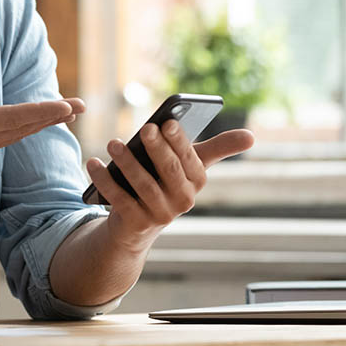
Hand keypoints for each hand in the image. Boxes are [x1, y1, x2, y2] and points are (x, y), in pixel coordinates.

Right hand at [0, 65, 84, 180]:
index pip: (11, 117)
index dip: (41, 111)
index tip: (66, 106)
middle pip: (22, 128)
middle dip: (53, 116)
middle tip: (83, 105)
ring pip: (16, 135)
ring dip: (42, 123)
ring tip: (67, 112)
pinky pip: (5, 139)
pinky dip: (25, 129)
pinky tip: (32, 123)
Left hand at [86, 124, 254, 252]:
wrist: (137, 224)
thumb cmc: (165, 181)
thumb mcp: (189, 163)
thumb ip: (217, 148)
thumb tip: (252, 137)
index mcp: (196, 181)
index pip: (190, 160)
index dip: (179, 142)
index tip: (167, 122)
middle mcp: (183, 200)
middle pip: (169, 172)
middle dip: (157, 149)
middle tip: (145, 128)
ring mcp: (160, 215)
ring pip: (143, 186)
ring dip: (127, 163)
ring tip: (113, 143)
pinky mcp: (136, 224)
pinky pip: (119, 199)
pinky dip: (105, 180)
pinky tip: (93, 162)